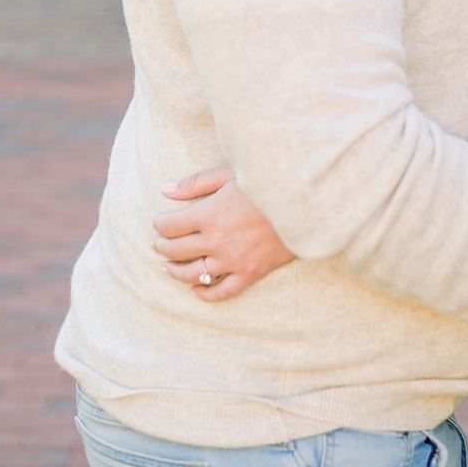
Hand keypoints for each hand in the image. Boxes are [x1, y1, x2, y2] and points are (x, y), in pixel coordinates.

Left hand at [151, 164, 296, 302]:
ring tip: (167, 267)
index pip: (170, 225)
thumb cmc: (269, 181)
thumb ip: (196, 182)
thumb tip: (164, 190)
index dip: (160, 223)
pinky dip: (204, 293)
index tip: (160, 221)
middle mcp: (216, 241)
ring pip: (192, 274)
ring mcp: (233, 260)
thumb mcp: (232, 173)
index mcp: (210, 214)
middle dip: (162, 245)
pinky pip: (221, 292)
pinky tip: (196, 288)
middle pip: (176, 250)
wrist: (309, 201)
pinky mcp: (251, 273)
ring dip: (174, 271)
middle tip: (158, 242)